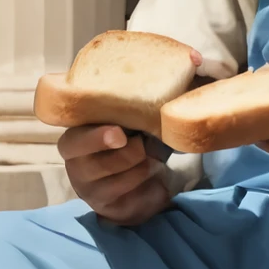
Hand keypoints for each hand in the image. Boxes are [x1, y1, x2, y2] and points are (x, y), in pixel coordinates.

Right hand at [57, 46, 200, 225]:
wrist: (149, 171)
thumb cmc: (138, 135)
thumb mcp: (142, 112)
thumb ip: (156, 88)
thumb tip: (196, 59)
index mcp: (78, 136)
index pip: (73, 138)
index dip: (93, 137)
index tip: (120, 133)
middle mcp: (77, 165)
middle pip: (92, 165)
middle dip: (124, 157)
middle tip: (142, 148)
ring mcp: (90, 190)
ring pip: (115, 182)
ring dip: (140, 170)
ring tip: (151, 160)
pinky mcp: (108, 210)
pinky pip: (130, 202)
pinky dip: (148, 190)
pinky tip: (153, 181)